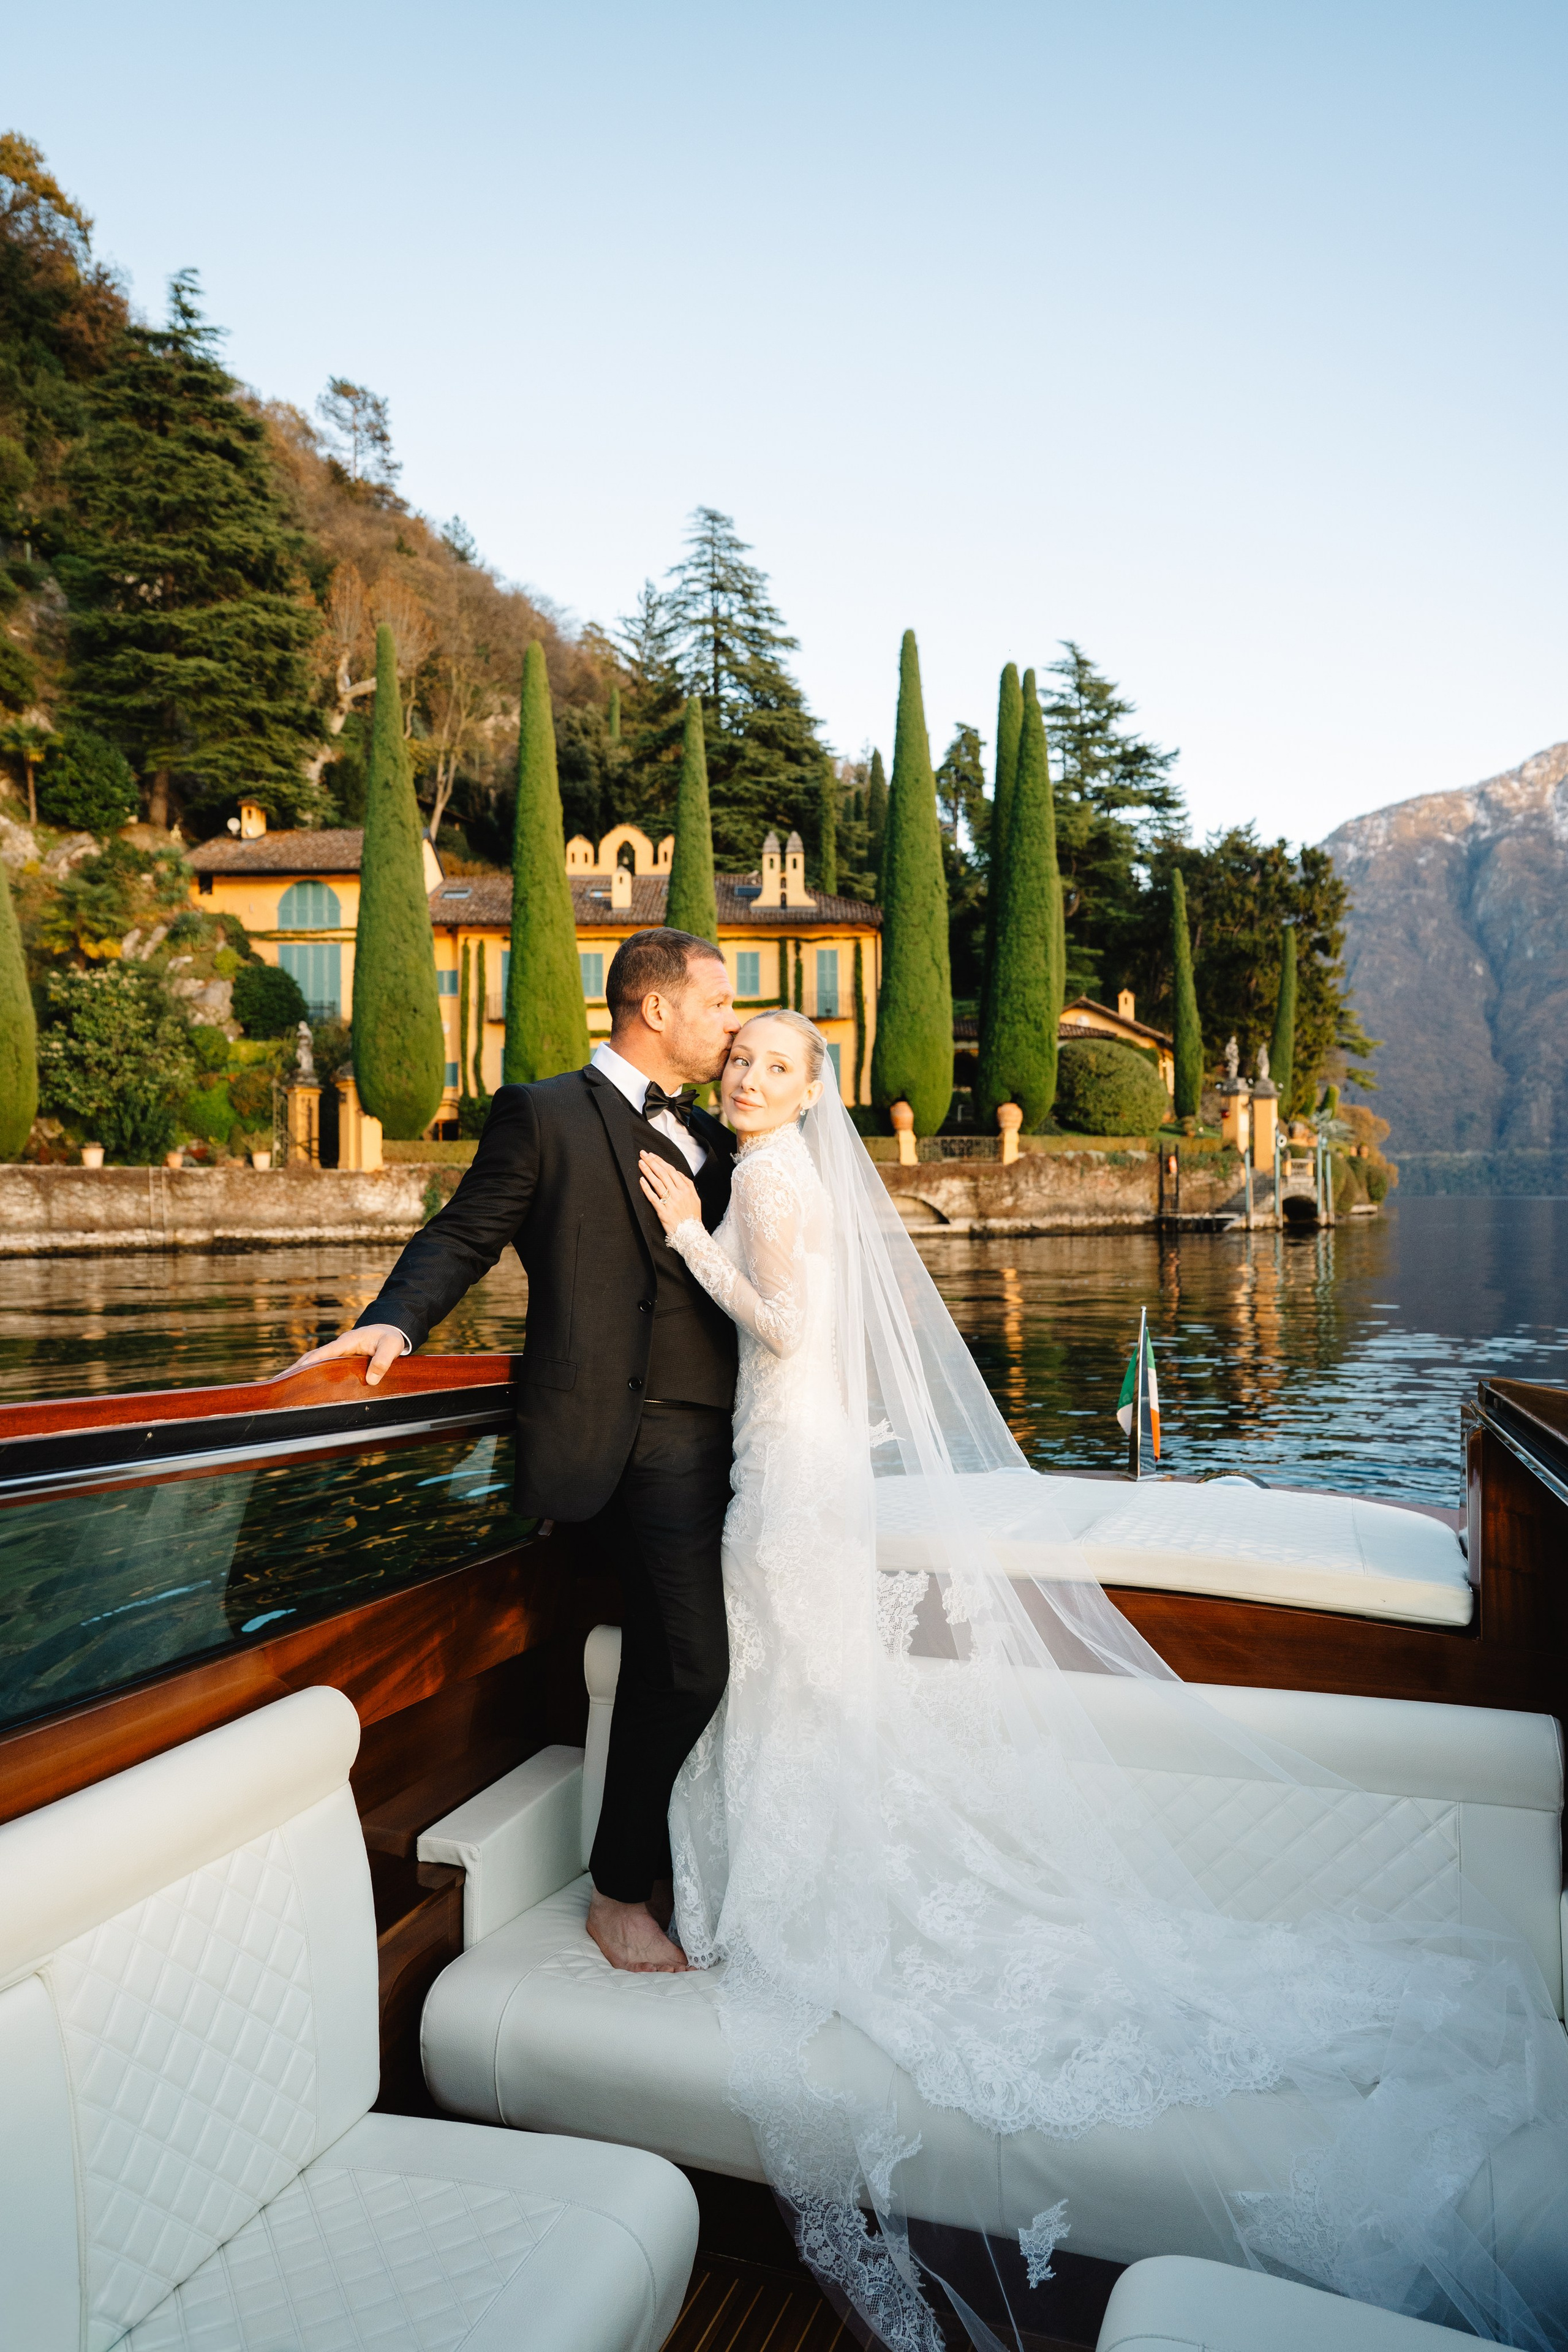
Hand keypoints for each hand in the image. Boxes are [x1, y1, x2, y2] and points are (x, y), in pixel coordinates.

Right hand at [284, 1322, 407, 1386]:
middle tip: (279, 1381)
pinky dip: (309, 1373)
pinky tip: (300, 1383)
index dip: (312, 1361)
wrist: (390, 1330)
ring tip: (282, 1384)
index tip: (298, 1370)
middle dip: (296, 1368)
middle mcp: (339, 1346)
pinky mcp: (340, 1358)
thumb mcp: (391, 1346)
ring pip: (314, 1361)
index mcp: (348, 1341)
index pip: (326, 1352)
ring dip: (299, 1371)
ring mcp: (338, 1352)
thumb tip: (371, 1380)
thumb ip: (383, 1361)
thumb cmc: (390, 1337)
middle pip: (313, 1357)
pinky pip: (321, 1365)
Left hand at [639, 1149, 702, 1236]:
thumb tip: (678, 1173)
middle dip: (652, 1162)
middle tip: (643, 1154)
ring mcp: (670, 1203)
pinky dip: (646, 1188)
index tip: (652, 1155)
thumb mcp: (695, 1198)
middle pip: (663, 1174)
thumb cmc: (692, 1217)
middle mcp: (678, 1194)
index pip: (671, 1171)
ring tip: (640, 1163)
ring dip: (648, 1171)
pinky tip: (641, 1180)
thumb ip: (688, 1184)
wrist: (691, 1235)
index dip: (661, 1161)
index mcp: (686, 1189)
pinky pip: (653, 1197)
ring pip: (657, 1183)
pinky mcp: (662, 1212)